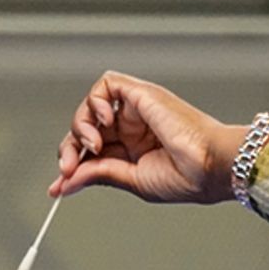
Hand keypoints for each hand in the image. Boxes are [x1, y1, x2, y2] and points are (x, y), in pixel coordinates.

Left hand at [49, 71, 247, 203]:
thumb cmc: (185, 176)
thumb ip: (98, 175)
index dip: (72, 164)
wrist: (209, 167)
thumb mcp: (131, 180)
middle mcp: (131, 128)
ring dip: (80, 127)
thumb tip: (65, 183)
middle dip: (70, 148)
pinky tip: (103, 122)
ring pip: (90, 106)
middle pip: (84, 128)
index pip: (89, 151)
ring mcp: (135, 110)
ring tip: (94, 146)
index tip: (60, 185)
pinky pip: (107, 84)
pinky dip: (95, 101)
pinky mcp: (141, 94)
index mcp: (131, 150)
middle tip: (69, 167)